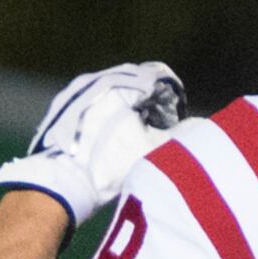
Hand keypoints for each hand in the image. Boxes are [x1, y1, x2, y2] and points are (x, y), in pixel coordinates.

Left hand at [0, 63, 187, 228]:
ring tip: (135, 133)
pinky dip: (107, 114)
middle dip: (151, 101)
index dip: (173, 97)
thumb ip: (180, 134)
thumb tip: (199, 127)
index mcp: (120, 83)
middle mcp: (95, 80)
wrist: (58, 182)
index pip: (158, 77)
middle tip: (160, 125)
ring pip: (112, 91)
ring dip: (129, 107)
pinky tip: (110, 138)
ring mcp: (75, 93)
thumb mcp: (152, 150)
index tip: (178, 118)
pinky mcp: (62, 109)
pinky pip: (92, 103)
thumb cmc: (108, 166)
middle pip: (133, 81)